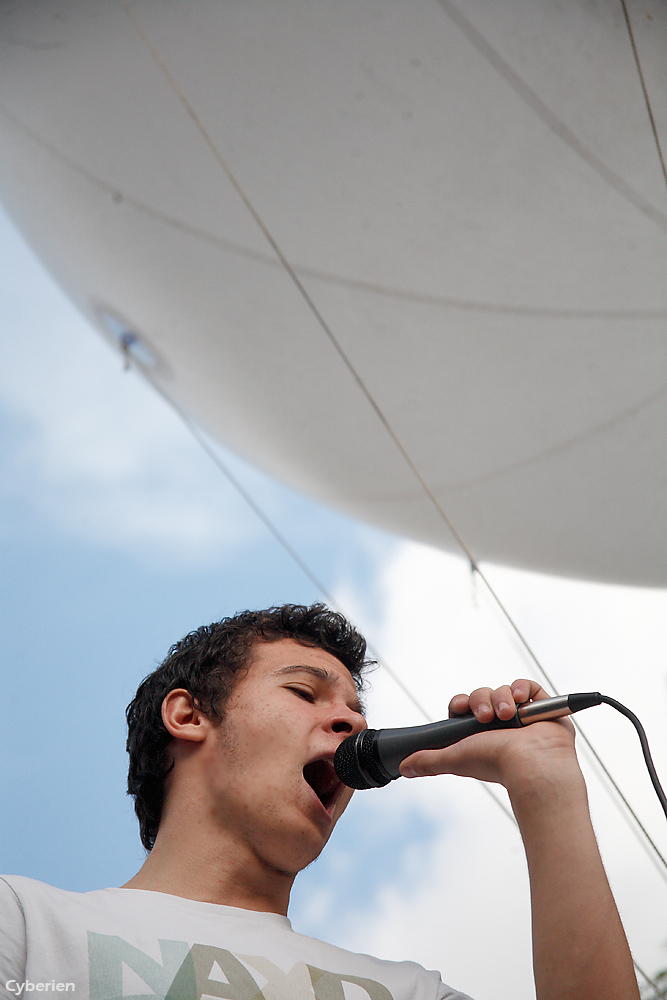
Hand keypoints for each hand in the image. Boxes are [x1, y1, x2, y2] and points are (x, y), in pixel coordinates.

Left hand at [399, 679, 577, 791]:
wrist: (531, 764)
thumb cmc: (495, 762)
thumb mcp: (455, 758)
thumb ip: (429, 761)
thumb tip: (404, 768)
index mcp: (479, 733)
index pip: (463, 707)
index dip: (460, 704)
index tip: (460, 709)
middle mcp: (500, 723)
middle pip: (482, 695)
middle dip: (481, 700)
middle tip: (486, 717)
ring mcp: (522, 715)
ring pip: (503, 690)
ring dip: (502, 698)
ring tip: (507, 714)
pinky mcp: (542, 707)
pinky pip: (528, 686)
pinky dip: (522, 688)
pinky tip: (521, 700)